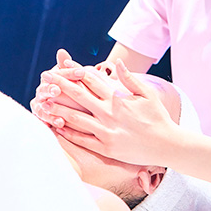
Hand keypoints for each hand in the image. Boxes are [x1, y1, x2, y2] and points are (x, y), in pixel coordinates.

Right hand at [30, 49, 87, 125]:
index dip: (68, 73)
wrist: (73, 107)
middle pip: (44, 89)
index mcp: (50, 79)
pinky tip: (60, 123)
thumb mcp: (76, 79)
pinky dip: (51, 122)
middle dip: (50, 89)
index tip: (81, 72)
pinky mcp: (42, 119)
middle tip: (57, 90)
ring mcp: (40, 105)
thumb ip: (69, 67)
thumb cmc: (74, 89)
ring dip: (50, 110)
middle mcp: (42, 91)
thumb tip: (61, 51)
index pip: (56, 73)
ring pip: (42, 106)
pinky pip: (44, 121)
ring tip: (60, 112)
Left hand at [42, 59, 175, 165]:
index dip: (73, 71)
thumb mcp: (147, 93)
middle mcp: (109, 113)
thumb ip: (130, 78)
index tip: (59, 66)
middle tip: (44, 79)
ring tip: (43, 104)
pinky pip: (83, 140)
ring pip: (76, 119)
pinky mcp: (107, 148)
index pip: (90, 80)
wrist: (167, 145)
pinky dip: (69, 133)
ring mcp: (107, 131)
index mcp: (117, 98)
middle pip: (78, 96)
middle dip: (59, 86)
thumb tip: (118, 63)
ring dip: (58, 110)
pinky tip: (56, 128)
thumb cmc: (158, 117)